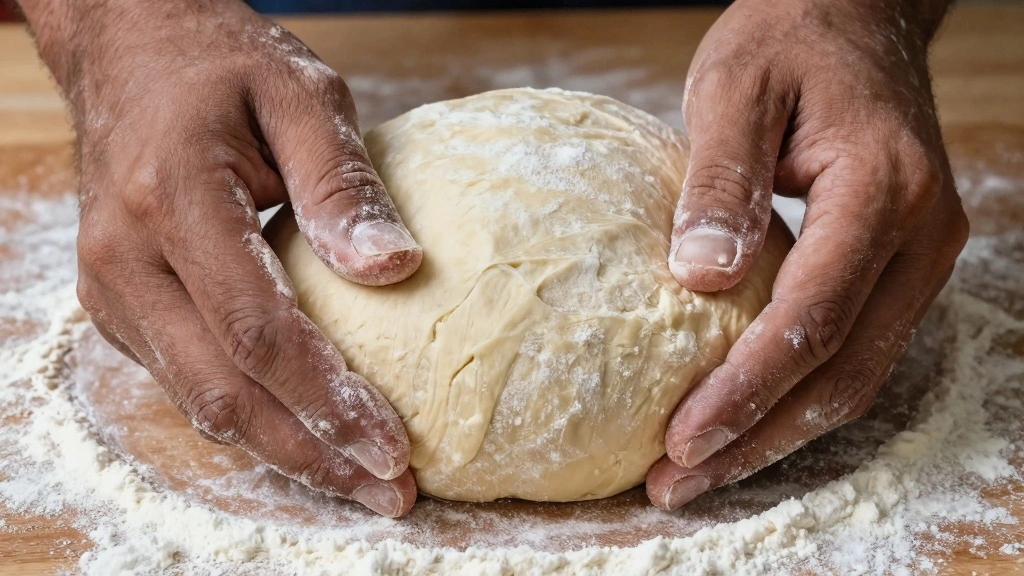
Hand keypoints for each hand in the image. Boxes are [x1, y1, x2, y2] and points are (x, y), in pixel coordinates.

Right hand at [20, 0, 421, 515]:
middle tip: (391, 491)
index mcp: (172, 201)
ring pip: (200, 401)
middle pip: (223, 391)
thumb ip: (342, 182)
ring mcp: (112, 289)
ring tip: (360, 480)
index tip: (394, 445)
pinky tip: (307, 435)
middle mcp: (125, 259)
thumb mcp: (300, 93)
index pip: (257, 330)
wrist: (130, 52)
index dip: (328, 398)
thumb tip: (394, 270)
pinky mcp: (120, 305)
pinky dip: (250, 418)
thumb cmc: (222, 67)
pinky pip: (187, 379)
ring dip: (285, 450)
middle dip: (313, 453)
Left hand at [647, 0, 967, 509]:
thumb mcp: (734, 86)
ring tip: (701, 472)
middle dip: (758, 439)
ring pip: (856, 377)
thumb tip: (701, 278)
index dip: (746, 389)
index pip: (814, 318)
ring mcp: (918, 257)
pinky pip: (853, 350)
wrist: (856, 15)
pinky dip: (796, 396)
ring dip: (777, 434)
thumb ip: (722, 178)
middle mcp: (920, 237)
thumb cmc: (789, 39)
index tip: (680, 438)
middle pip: (844, 373)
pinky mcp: (897, 265)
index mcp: (883, 191)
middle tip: (677, 483)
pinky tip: (743, 418)